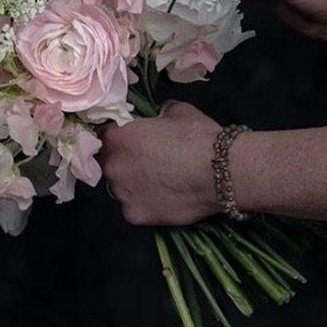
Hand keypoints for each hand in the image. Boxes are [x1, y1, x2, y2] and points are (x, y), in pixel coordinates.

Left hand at [99, 100, 220, 225]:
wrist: (220, 171)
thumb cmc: (197, 136)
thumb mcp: (177, 111)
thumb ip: (158, 114)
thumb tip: (158, 118)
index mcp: (118, 137)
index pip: (106, 135)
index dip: (121, 137)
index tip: (135, 140)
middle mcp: (113, 166)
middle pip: (111, 163)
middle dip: (126, 162)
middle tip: (150, 162)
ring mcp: (122, 194)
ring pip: (122, 188)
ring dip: (134, 184)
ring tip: (161, 183)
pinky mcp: (135, 215)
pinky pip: (135, 208)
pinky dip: (146, 204)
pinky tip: (165, 198)